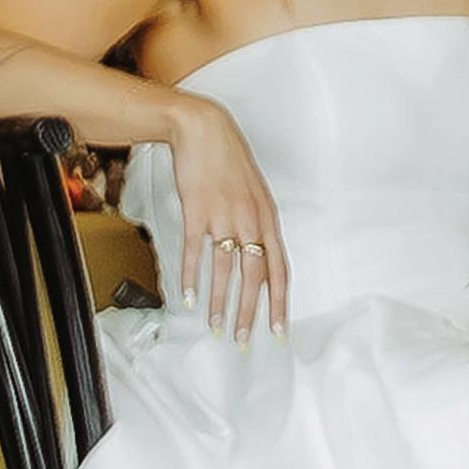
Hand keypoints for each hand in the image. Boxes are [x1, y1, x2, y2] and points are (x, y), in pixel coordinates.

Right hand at [165, 97, 288, 341]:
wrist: (202, 129)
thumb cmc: (227, 160)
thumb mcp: (254, 192)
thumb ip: (257, 223)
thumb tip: (258, 255)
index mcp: (268, 218)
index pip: (280, 269)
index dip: (280, 302)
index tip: (278, 329)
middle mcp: (251, 219)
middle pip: (255, 276)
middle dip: (250, 312)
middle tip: (243, 339)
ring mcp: (224, 216)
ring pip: (226, 270)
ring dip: (221, 302)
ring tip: (217, 325)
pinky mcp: (197, 211)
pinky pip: (194, 252)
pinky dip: (190, 277)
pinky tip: (188, 297)